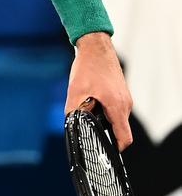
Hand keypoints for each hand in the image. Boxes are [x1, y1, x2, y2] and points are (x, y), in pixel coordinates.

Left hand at [65, 32, 132, 151]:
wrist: (95, 44)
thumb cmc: (88, 66)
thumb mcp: (75, 90)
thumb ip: (73, 111)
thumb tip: (70, 125)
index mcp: (117, 106)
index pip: (124, 138)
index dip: (114, 148)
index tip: (103, 150)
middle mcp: (125, 103)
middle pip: (120, 129)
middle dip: (105, 131)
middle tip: (89, 128)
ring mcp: (124, 97)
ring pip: (117, 117)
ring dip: (104, 118)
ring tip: (89, 109)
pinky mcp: (120, 91)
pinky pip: (115, 107)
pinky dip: (105, 108)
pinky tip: (92, 100)